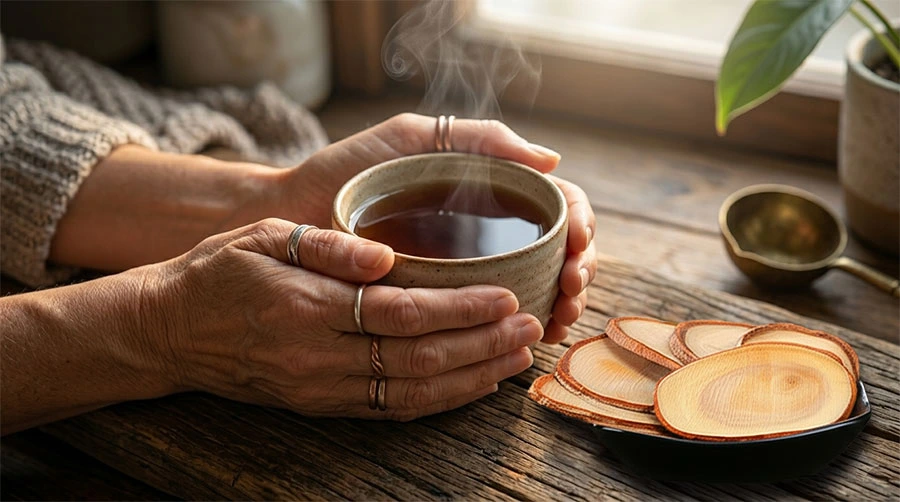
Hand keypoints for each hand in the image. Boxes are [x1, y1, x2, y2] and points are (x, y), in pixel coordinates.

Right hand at [152, 218, 539, 419]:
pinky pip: (391, 410)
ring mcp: (321, 388)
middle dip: (482, 345)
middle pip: (420, 358)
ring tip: (516, 359)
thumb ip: (329, 246)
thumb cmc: (219, 272)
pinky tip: (472, 386)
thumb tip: (386, 255)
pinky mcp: (321, 405)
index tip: (505, 297)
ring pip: (413, 392)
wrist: (170, 329)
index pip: (404, 312)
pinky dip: (439, 401)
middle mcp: (319, 357)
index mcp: (308, 308)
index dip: (461, 308)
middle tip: (529, 328)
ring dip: (472, 378)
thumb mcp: (266, 237)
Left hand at [262, 114, 596, 342]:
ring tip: (557, 318)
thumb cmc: (347, 168)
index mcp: (488, 190)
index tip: (576, 245)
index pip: (556, 207)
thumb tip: (551, 161)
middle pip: (556, 253)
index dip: (578, 225)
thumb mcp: (412, 139)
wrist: (290, 212)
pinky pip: (489, 320)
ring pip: (534, 289)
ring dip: (559, 305)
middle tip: (570, 292)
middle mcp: (485, 232)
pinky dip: (517, 329)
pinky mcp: (440, 302)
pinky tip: (529, 339)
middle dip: (577, 274)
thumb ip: (477, 137)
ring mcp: (467, 269)